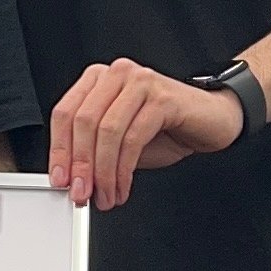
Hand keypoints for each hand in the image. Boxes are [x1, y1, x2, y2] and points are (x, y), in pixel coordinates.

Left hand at [49, 61, 243, 210]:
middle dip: (80, 164)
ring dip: (103, 172)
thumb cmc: (165, 128)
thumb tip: (73, 178)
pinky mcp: (162, 97)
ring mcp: (140, 82)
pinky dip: (124, 170)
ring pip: (107, 131)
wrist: (211, 121)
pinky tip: (123, 187)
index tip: (59, 179)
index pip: (65, 113)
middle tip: (81, 193)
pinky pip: (133, 138)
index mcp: (98, 80)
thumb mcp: (119, 141)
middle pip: (83, 121)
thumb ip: (94, 151)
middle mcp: (116, 75)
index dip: (59, 150)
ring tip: (105, 195)